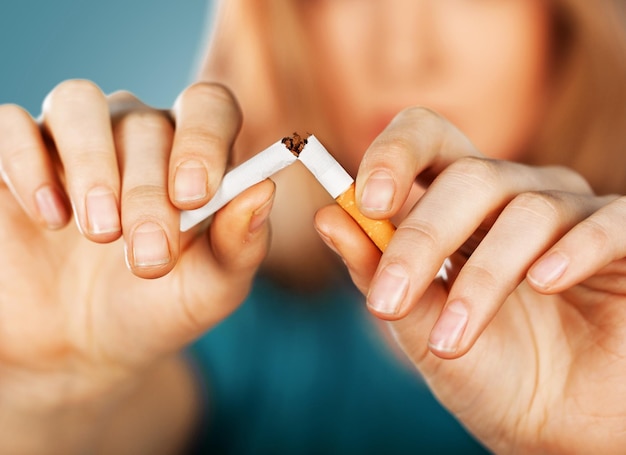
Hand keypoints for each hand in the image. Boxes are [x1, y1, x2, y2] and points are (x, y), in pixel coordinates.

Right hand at [0, 80, 272, 447]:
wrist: (85, 346)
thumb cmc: (158, 309)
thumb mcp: (210, 290)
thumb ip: (241, 244)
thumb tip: (265, 189)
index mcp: (193, 158)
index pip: (207, 107)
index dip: (203, 139)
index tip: (192, 196)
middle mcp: (136, 137)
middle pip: (144, 123)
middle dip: (146, 193)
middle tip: (147, 256)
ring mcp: (76, 144)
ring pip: (79, 102)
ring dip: (91, 164)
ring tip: (99, 231)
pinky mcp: (19, 160)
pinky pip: (13, 125)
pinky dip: (27, 161)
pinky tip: (50, 216)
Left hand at [315, 107, 625, 453]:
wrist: (555, 429)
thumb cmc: (486, 371)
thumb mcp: (418, 325)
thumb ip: (377, 270)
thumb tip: (328, 218)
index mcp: (459, 207)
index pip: (427, 141)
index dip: (395, 154)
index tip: (368, 201)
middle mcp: (515, 197)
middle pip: (469, 176)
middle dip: (422, 238)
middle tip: (391, 300)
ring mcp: (574, 213)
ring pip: (527, 210)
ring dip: (482, 278)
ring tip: (454, 339)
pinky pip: (607, 223)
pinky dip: (573, 251)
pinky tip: (545, 284)